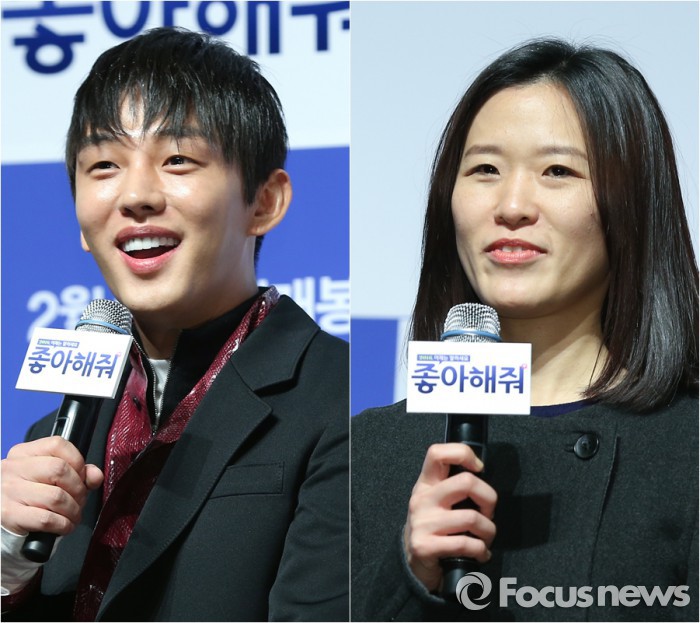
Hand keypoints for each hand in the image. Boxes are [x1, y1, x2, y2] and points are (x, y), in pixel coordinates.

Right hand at [1, 436, 103, 537]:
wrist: (3, 524)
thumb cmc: (31, 497)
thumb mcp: (51, 478)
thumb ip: (77, 472)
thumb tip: (95, 476)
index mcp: (23, 453)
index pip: (57, 444)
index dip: (77, 461)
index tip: (82, 476)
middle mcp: (12, 468)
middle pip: (59, 470)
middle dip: (78, 489)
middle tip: (80, 500)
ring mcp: (8, 491)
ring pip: (55, 496)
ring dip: (73, 510)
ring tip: (74, 515)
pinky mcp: (7, 514)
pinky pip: (46, 519)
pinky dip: (63, 524)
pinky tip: (65, 526)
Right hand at [403, 443, 496, 591]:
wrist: (413, 562)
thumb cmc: (435, 527)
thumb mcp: (437, 500)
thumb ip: (454, 486)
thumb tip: (483, 478)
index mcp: (426, 483)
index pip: (437, 453)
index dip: (463, 453)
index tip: (479, 468)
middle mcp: (422, 499)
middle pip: (466, 482)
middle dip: (489, 499)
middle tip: (488, 513)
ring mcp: (422, 522)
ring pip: (472, 517)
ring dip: (488, 531)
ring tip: (485, 538)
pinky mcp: (424, 546)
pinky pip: (466, 544)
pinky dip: (481, 551)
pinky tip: (480, 554)